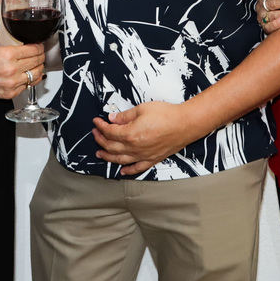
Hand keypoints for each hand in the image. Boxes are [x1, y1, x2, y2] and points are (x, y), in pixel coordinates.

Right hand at [0, 44, 45, 99]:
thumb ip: (14, 50)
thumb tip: (28, 50)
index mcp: (8, 55)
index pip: (34, 50)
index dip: (39, 47)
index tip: (39, 47)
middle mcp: (12, 69)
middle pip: (37, 61)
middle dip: (41, 56)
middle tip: (40, 54)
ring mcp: (12, 83)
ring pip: (36, 74)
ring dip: (39, 68)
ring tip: (37, 65)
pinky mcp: (11, 93)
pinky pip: (28, 86)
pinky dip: (31, 80)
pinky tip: (29, 75)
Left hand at [92, 101, 207, 175]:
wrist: (185, 124)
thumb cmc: (166, 115)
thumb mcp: (142, 109)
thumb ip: (125, 116)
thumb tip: (112, 119)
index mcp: (130, 134)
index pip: (110, 132)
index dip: (100, 126)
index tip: (96, 122)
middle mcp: (134, 148)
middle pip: (111, 147)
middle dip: (100, 140)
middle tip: (95, 134)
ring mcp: (143, 155)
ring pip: (120, 160)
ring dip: (108, 157)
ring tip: (100, 154)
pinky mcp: (152, 159)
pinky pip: (137, 168)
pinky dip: (128, 171)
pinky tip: (122, 171)